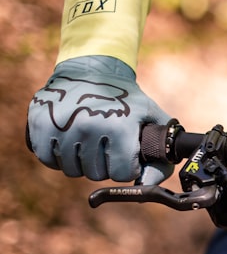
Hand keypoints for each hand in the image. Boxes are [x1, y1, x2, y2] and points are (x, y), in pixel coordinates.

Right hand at [27, 55, 173, 183]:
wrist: (92, 68)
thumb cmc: (126, 98)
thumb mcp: (152, 119)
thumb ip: (159, 156)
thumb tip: (146, 185)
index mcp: (119, 128)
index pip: (121, 174)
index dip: (126, 168)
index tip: (126, 157)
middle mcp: (88, 127)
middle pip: (96, 174)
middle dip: (104, 166)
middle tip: (106, 149)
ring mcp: (61, 125)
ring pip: (72, 170)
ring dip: (82, 163)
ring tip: (89, 145)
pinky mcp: (40, 122)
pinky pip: (47, 159)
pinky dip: (58, 158)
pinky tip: (69, 145)